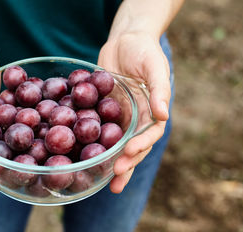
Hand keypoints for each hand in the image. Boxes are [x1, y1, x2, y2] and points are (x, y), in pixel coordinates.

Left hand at [98, 31, 170, 192]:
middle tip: (115, 180)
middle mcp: (134, 120)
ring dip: (109, 163)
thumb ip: (159, 90)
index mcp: (150, 112)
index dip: (141, 146)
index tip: (129, 153)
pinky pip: (95, 129)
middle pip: (131, 148)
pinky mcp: (100, 112)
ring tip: (101, 182)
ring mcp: (117, 118)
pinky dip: (89, 142)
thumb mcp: (155, 66)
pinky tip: (79, 155)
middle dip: (125, 164)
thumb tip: (163, 115)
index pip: (149, 135)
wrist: (124, 40)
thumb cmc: (144, 50)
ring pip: (113, 145)